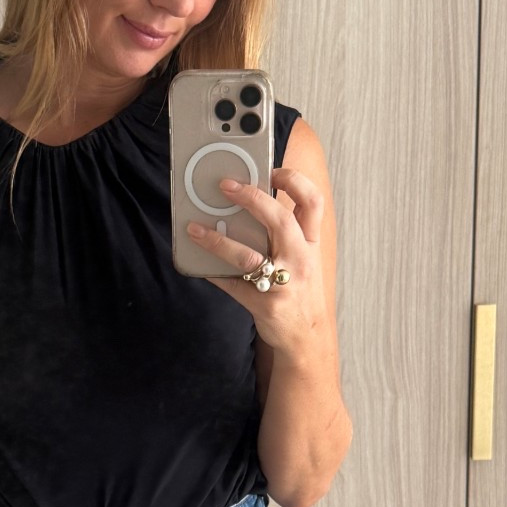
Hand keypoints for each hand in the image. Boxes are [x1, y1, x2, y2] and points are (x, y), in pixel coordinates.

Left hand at [184, 169, 329, 360]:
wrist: (307, 337)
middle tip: (225, 186)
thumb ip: (286, 233)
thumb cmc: (299, 291)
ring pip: (248, 255)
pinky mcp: (265, 304)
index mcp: (310, 243)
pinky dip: (213, 273)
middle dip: (251, 198)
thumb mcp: (304, 258)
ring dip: (217, 240)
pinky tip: (198, 264)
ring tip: (194, 228)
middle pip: (279, 220)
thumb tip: (248, 205)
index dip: (293, 180)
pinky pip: (232, 285)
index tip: (271, 170)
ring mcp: (283, 283)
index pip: (312, 202)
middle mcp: (300, 260)